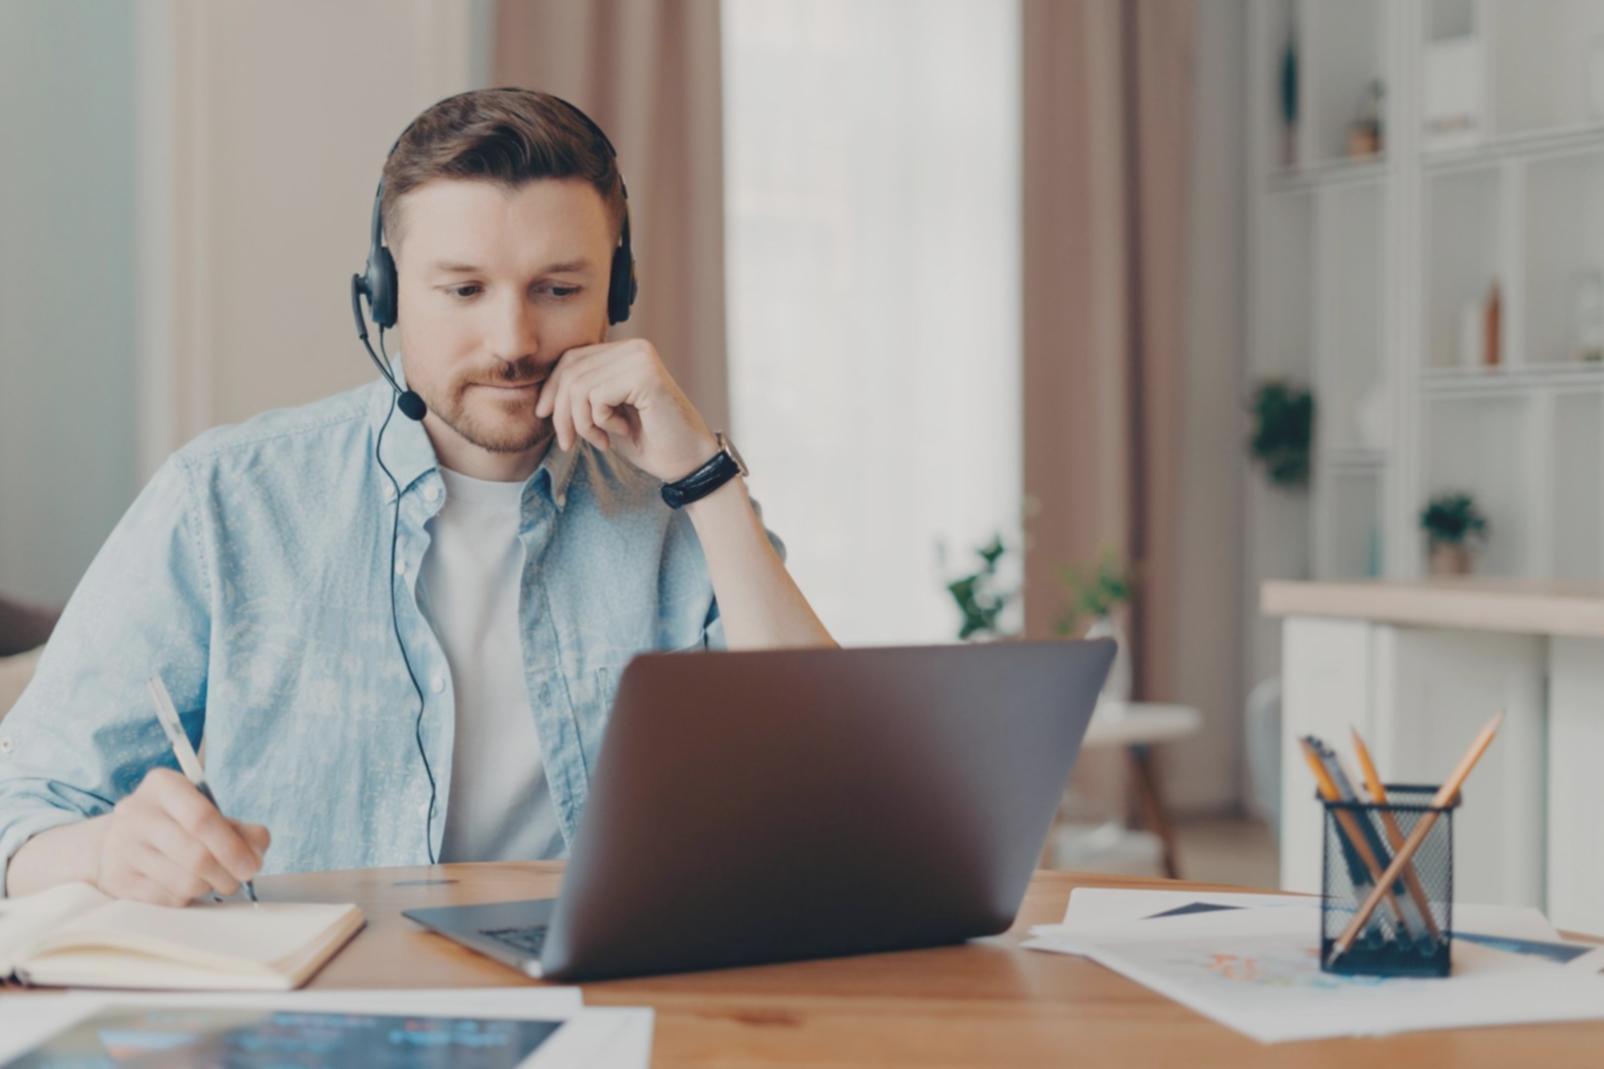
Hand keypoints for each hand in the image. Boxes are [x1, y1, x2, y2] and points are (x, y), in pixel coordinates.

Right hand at [91, 768, 268, 905]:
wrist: (118, 840)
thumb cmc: (174, 823)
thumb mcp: (205, 811)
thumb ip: (238, 828)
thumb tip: (257, 849)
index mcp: (163, 785)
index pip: (202, 818)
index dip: (233, 847)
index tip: (253, 866)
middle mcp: (136, 813)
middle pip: (195, 855)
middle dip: (227, 874)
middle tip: (239, 879)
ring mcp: (123, 847)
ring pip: (184, 882)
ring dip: (209, 888)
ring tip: (214, 881)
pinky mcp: (118, 879)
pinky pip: (167, 899)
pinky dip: (187, 897)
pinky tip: (186, 885)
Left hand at [533, 338, 719, 482]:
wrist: (687, 463)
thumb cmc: (649, 442)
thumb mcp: (606, 414)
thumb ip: (583, 395)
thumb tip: (542, 394)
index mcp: (626, 352)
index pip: (572, 358)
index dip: (552, 388)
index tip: (545, 416)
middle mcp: (634, 347)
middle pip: (571, 369)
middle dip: (561, 411)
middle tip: (567, 443)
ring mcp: (641, 358)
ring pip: (579, 385)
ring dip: (582, 423)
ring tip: (600, 440)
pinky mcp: (645, 375)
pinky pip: (596, 396)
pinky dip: (599, 422)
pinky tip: (620, 433)